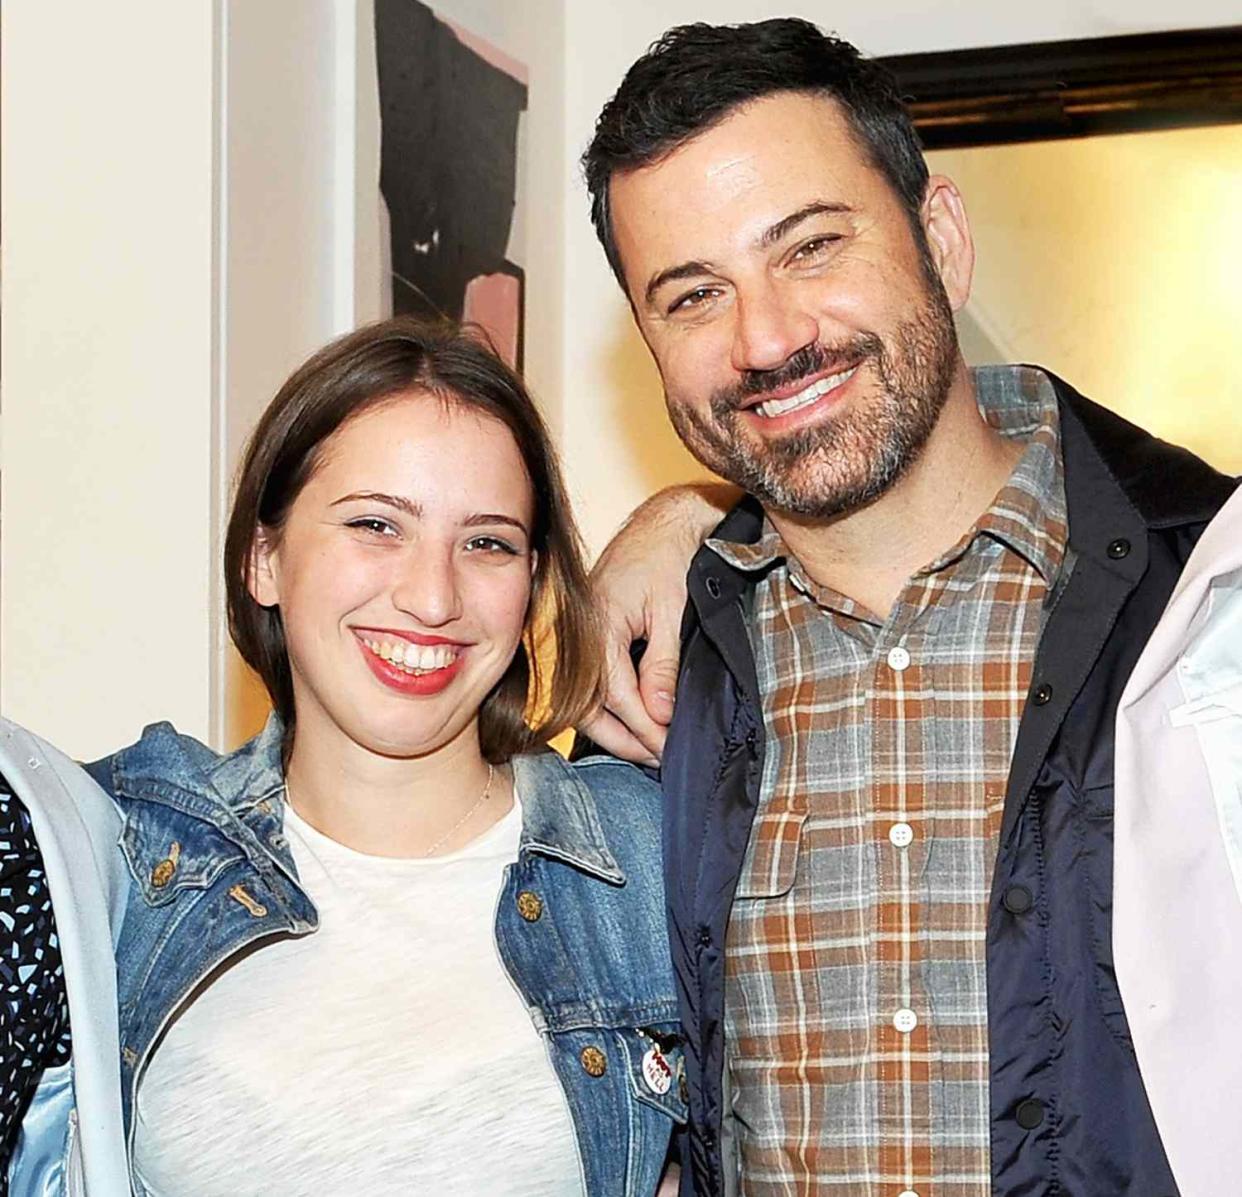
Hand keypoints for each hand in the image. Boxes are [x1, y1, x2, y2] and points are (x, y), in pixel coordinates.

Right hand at [582, 484, 737, 763]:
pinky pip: (594, 681)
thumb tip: (659, 714)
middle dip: (624, 740)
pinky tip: (636, 721)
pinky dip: (613, 706)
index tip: (668, 750)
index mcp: (598, 626)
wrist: (663, 521)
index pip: (616, 697)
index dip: (644, 729)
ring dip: (617, 728)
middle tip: (658, 760)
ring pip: (588, 699)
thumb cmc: (670, 556)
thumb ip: (662, 666)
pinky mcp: (590, 636)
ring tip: (650, 748)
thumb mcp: (673, 613)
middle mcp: (581, 634)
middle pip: (589, 707)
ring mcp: (582, 636)